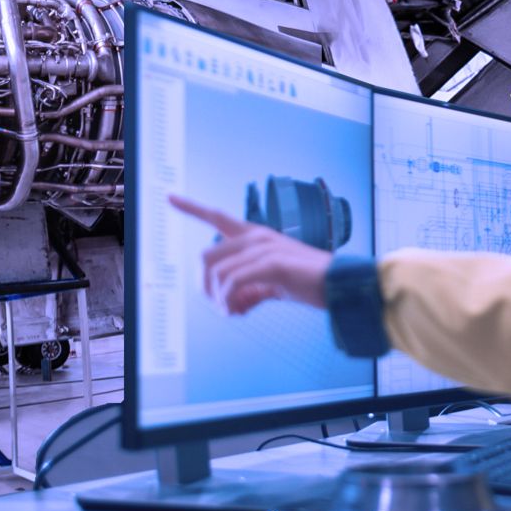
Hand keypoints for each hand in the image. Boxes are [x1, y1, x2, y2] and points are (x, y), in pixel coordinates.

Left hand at [168, 194, 333, 314]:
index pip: (217, 216)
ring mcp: (263, 248)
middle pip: (206, 258)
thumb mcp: (273, 284)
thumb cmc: (310, 283)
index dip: (192, 207)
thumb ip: (250, 288)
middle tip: (224, 308)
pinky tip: (242, 310)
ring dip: (220, 300)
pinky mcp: (271, 264)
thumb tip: (233, 304)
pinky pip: (232, 283)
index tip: (169, 197)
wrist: (341, 285)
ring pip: (217, 273)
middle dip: (206, 288)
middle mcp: (256, 237)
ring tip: (237, 312)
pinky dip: (230, 301)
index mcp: (256, 236)